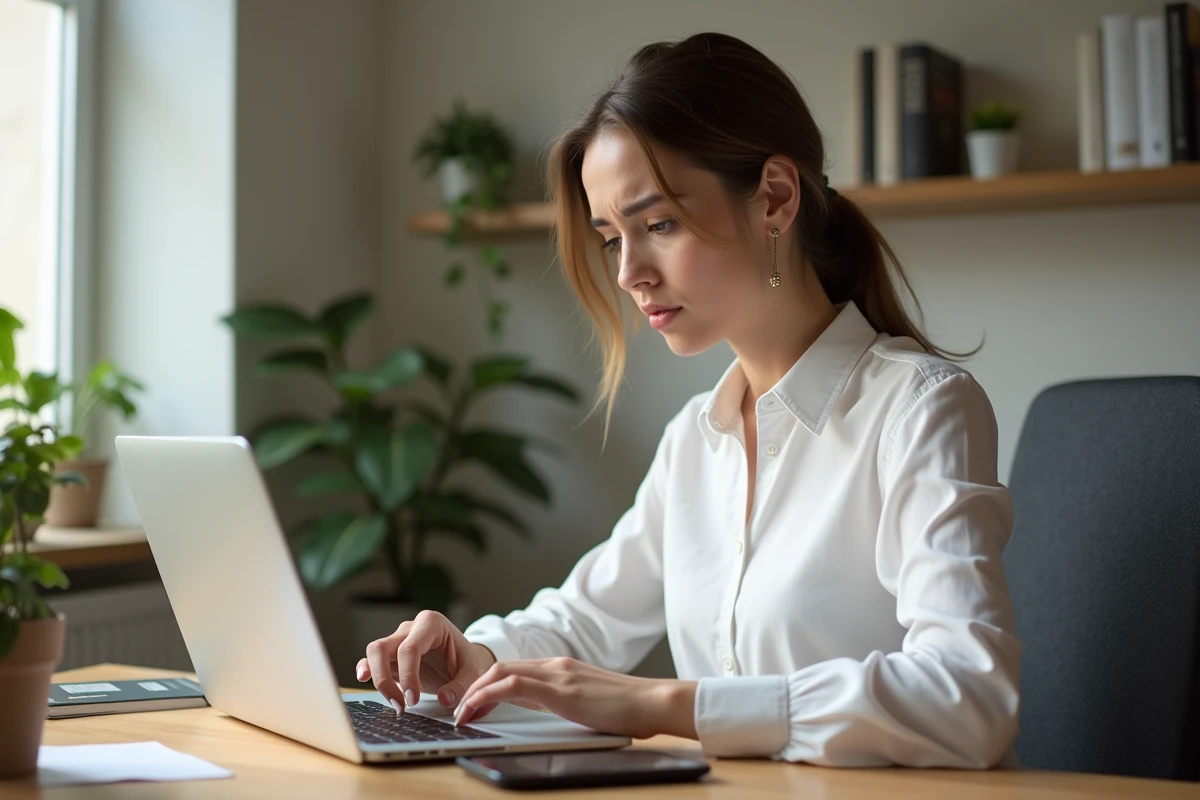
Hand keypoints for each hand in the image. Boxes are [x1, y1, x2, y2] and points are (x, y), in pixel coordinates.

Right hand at [356, 610, 496, 712]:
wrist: (465, 658)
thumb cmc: (468, 661)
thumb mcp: (473, 672)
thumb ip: (461, 686)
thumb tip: (444, 699)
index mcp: (432, 623)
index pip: (409, 649)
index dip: (407, 675)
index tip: (413, 700)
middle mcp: (410, 628)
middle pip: (382, 647)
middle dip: (385, 679)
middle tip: (400, 705)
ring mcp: (398, 639)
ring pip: (374, 652)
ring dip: (377, 678)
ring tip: (394, 703)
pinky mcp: (392, 654)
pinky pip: (372, 659)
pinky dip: (367, 670)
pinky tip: (363, 679)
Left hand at [453, 656, 697, 740]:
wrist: (655, 702)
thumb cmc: (628, 709)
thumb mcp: (587, 702)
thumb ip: (563, 701)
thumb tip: (541, 711)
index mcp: (561, 668)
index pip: (512, 669)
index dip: (486, 685)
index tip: (472, 705)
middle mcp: (556, 665)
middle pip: (500, 667)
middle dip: (472, 687)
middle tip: (460, 711)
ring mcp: (558, 674)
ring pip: (501, 672)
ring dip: (474, 692)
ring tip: (462, 713)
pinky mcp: (562, 689)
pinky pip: (513, 685)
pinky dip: (488, 694)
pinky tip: (477, 709)